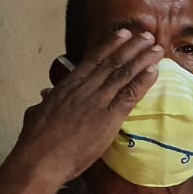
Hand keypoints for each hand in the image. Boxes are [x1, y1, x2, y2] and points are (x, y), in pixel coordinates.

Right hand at [11, 29, 163, 185]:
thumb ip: (46, 101)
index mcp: (67, 86)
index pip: (92, 60)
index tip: (123, 34)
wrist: (40, 159)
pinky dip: (143, 81)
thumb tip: (46, 93)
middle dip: (132, 47)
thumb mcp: (38, 113)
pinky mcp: (108, 117)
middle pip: (112, 62)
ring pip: (123, 74)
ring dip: (142, 59)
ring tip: (156, 48)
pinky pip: (129, 95)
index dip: (110, 45)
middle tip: (148, 35)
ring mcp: (97, 101)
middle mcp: (84, 88)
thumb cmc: (36, 141)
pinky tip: (154, 71)